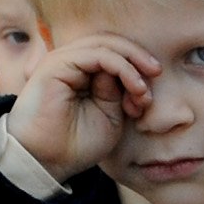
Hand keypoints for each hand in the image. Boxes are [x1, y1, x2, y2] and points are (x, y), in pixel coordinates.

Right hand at [8, 31, 160, 179]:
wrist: (46, 161)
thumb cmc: (76, 143)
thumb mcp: (110, 114)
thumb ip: (120, 90)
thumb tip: (131, 71)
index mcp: (82, 73)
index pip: (114, 53)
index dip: (137, 70)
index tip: (147, 100)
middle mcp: (71, 63)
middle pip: (111, 43)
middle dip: (139, 58)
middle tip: (157, 74)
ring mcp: (62, 61)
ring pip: (106, 44)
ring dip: (132, 64)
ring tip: (143, 90)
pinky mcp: (56, 65)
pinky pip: (97, 54)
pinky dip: (122, 68)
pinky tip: (134, 87)